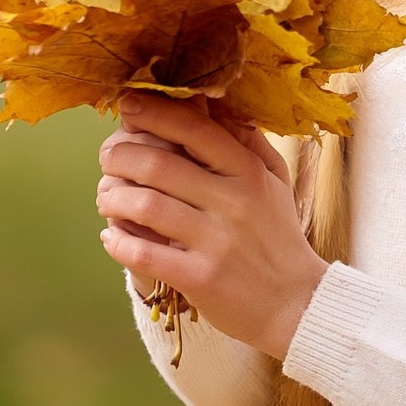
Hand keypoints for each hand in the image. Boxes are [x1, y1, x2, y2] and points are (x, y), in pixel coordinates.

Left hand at [96, 92, 328, 360]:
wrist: (297, 303)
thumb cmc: (278, 235)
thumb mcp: (274, 181)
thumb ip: (247, 140)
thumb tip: (213, 103)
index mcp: (248, 172)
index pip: (194, 129)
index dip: (154, 112)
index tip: (128, 105)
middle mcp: (233, 202)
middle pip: (158, 165)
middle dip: (120, 156)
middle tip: (108, 158)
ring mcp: (217, 242)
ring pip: (145, 207)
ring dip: (113, 198)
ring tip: (107, 198)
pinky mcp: (201, 278)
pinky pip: (144, 254)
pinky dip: (118, 242)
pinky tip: (111, 237)